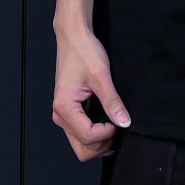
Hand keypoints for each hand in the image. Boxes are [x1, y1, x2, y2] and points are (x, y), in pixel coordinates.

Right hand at [52, 20, 130, 160]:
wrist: (73, 36)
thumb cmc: (84, 50)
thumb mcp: (101, 76)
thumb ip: (112, 102)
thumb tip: (124, 123)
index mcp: (64, 107)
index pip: (88, 137)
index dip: (107, 133)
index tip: (119, 121)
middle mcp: (59, 114)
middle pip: (82, 149)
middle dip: (102, 144)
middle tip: (118, 128)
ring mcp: (62, 114)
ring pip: (80, 144)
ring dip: (98, 142)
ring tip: (114, 126)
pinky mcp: (67, 111)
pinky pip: (79, 133)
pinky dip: (94, 135)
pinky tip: (106, 124)